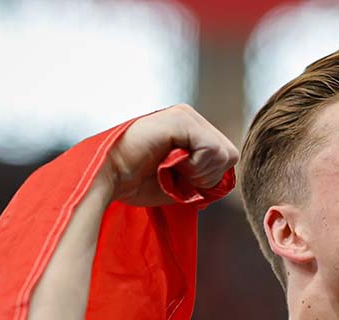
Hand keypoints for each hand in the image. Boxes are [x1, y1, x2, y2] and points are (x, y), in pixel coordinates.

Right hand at [102, 104, 238, 206]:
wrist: (108, 179)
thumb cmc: (137, 183)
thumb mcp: (180, 183)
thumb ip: (203, 177)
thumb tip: (226, 182)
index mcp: (191, 131)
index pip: (226, 159)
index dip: (209, 180)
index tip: (180, 181)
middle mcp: (191, 118)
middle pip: (230, 155)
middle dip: (207, 177)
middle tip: (176, 176)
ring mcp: (186, 116)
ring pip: (224, 153)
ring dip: (199, 173)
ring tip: (169, 169)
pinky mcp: (181, 119)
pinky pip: (212, 150)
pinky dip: (195, 167)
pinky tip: (169, 164)